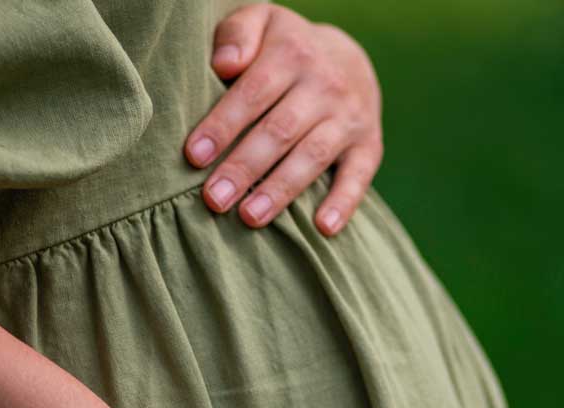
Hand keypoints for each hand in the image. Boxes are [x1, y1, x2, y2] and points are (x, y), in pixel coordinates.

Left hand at [184, 3, 383, 236]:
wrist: (349, 59)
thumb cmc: (285, 49)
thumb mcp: (262, 23)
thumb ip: (237, 33)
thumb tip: (223, 65)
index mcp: (293, 54)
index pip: (253, 93)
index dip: (223, 125)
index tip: (194, 156)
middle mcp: (325, 86)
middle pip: (280, 130)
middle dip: (245, 167)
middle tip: (214, 199)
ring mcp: (350, 118)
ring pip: (313, 156)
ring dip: (281, 189)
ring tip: (249, 217)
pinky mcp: (369, 146)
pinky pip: (358, 176)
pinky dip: (343, 202)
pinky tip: (322, 227)